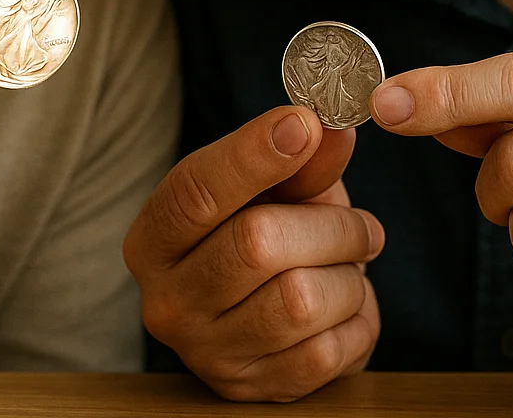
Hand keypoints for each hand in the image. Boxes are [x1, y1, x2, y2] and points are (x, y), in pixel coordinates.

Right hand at [123, 107, 383, 401]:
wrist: (264, 315)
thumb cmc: (261, 235)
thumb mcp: (272, 189)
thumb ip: (299, 158)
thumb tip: (333, 130)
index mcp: (153, 240)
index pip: (195, 193)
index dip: (253, 155)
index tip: (305, 123)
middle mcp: (166, 302)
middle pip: (257, 244)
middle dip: (330, 226)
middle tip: (360, 224)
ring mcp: (207, 354)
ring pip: (302, 301)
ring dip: (348, 275)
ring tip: (347, 267)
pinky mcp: (254, 390)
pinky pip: (328, 351)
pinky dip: (355, 320)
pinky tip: (344, 307)